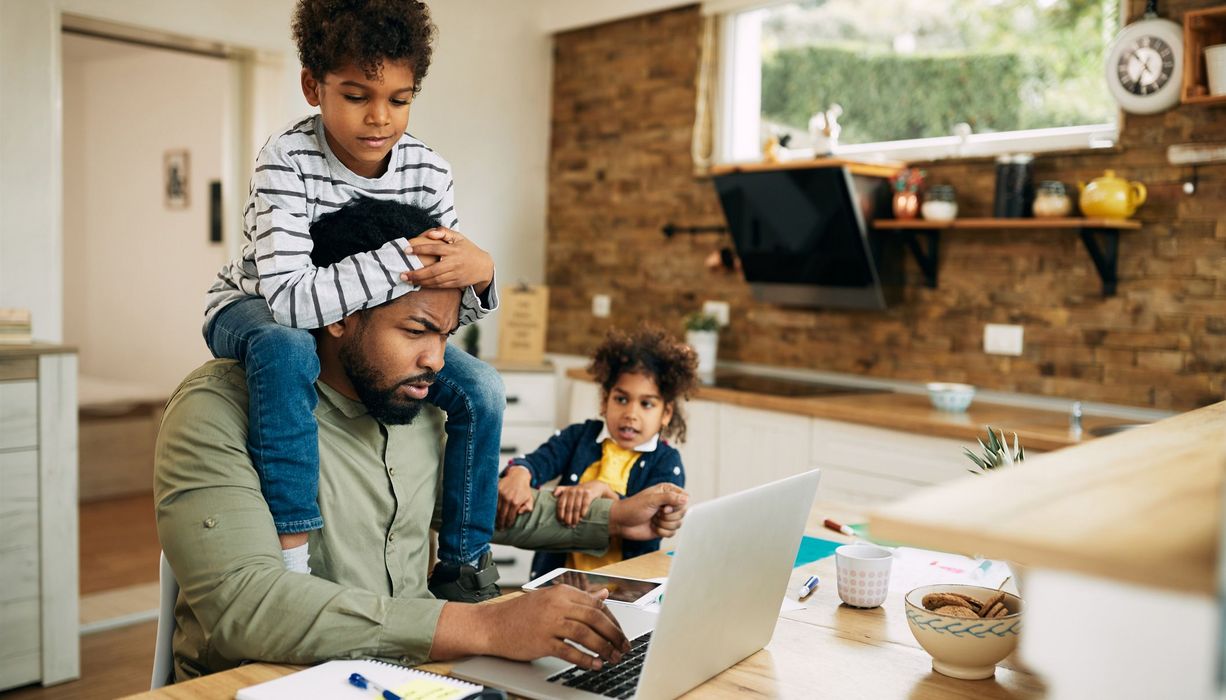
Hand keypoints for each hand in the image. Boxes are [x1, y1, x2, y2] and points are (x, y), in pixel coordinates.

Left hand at [401, 228, 493, 293]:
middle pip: (433, 270)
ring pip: (435, 280)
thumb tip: (429, 233)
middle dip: (417, 273)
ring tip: (407, 279)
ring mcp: (455, 274)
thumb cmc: (468, 250)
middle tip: (402, 274)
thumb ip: (444, 232)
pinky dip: (428, 286)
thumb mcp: (459, 237)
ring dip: (420, 281)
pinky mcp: (456, 283)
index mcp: (454, 249)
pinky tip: (418, 284)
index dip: (420, 249)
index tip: (406, 250)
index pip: (434, 248)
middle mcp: (454, 263)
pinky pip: (440, 286)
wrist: (484, 266)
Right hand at [479, 586, 628, 668]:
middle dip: (614, 634)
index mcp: (561, 592)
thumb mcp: (550, 599)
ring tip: (612, 658)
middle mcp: (557, 604)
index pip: (596, 605)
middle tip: (623, 646)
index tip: (619, 632)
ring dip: (604, 648)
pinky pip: (570, 651)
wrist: (491, 625)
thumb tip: (604, 596)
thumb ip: (578, 598)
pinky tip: (595, 665)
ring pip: (586, 634)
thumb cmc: (520, 613)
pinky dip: (586, 659)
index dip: (612, 620)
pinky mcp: (542, 641)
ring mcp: (549, 622)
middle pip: (595, 618)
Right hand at [496, 467, 534, 529]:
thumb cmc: (524, 489)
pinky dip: (492, 508)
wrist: (518, 475)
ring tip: (495, 522)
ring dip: (495, 517)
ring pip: (495, 509)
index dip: (508, 524)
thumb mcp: (530, 499)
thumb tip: (519, 513)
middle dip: (500, 523)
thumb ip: (527, 508)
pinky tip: (491, 513)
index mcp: (515, 502)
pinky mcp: (496, 490)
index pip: (510, 517)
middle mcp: (507, 499)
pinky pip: (492, 502)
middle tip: (499, 528)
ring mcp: (500, 494)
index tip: (506, 527)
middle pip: (501, 515)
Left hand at [553, 481, 614, 527]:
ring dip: (575, 517)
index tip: (561, 521)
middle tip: (568, 525)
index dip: (560, 513)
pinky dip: (583, 512)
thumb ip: (560, 490)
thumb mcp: (569, 489)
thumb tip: (553, 494)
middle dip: (568, 517)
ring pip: (576, 507)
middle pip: (568, 507)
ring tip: (575, 524)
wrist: (594, 486)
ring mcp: (581, 491)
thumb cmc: (579, 491)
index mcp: (566, 491)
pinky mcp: (588, 493)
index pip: (561, 504)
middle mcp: (572, 490)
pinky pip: (585, 504)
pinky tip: (582, 518)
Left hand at [609, 483, 688, 540]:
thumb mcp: (651, 500)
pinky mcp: (664, 528)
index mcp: (667, 492)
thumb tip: (686, 499)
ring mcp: (666, 517)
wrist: (621, 523)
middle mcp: (669, 503)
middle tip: (656, 513)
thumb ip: (670, 498)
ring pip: (678, 524)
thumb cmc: (633, 507)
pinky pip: (672, 533)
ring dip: (663, 524)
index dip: (677, 505)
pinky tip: (653, 527)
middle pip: (683, 512)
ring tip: (653, 519)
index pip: (685, 498)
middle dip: (668, 516)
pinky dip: (662, 532)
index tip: (664, 507)